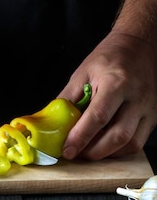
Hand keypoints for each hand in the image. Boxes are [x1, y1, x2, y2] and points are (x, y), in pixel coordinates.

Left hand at [60, 31, 156, 159]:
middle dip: (94, 151)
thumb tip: (53, 121)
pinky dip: (121, 149)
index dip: (81, 137)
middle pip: (118, 135)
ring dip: (108, 154)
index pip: (98, 116)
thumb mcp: (83, 72)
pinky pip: (139, 141)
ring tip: (89, 151)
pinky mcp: (154, 116)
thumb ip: (68, 98)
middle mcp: (136, 97)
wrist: (139, 45)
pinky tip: (106, 146)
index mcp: (115, 82)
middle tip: (77, 154)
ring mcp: (148, 108)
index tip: (67, 150)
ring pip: (131, 143)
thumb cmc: (109, 56)